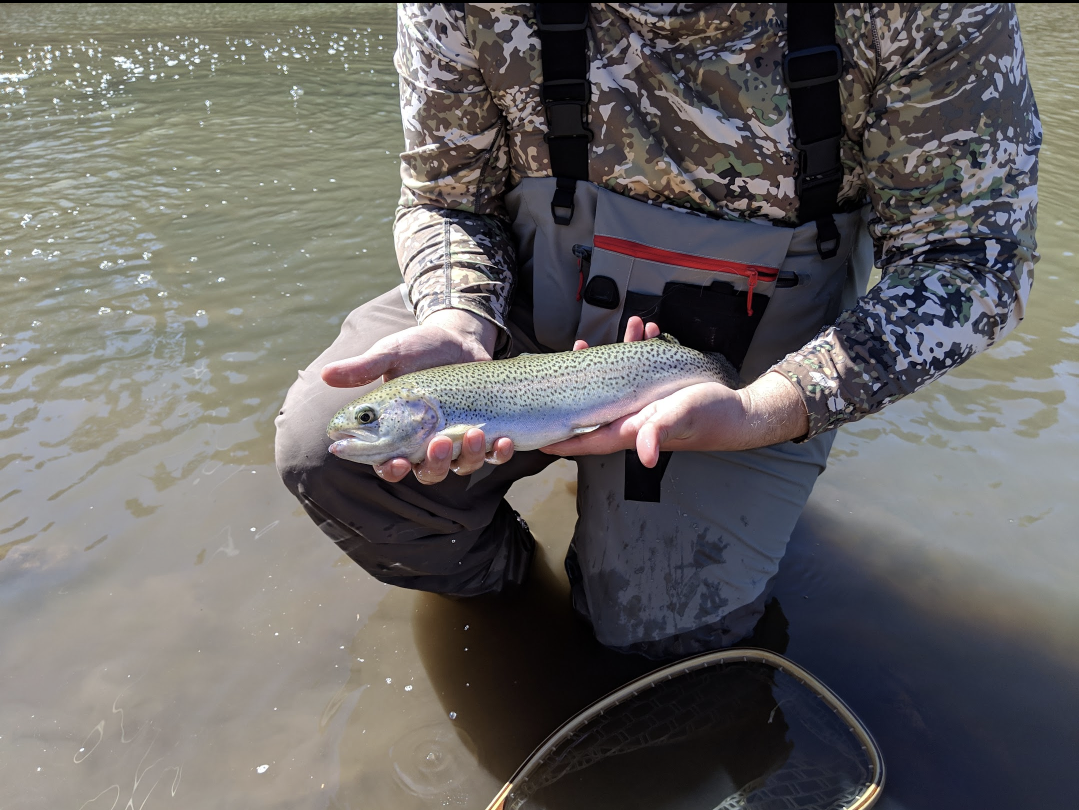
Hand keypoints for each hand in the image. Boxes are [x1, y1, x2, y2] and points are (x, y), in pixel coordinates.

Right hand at [320, 309, 513, 483]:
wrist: (460, 336)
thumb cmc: (419, 347)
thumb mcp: (392, 353)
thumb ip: (364, 368)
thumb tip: (324, 375)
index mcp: (397, 432)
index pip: (388, 464)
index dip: (391, 470)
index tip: (397, 462)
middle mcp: (426, 443)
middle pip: (428, 473)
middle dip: (434, 464)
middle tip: (439, 443)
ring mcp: (457, 440)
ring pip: (461, 468)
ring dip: (467, 457)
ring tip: (473, 432)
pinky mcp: (486, 432)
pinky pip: (492, 455)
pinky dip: (498, 453)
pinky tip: (502, 440)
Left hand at [542, 318, 809, 463]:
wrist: (738, 412)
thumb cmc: (709, 418)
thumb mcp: (681, 418)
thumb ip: (658, 432)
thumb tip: (645, 455)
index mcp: (628, 430)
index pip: (584, 438)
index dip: (559, 438)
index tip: (534, 437)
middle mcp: (630, 418)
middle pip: (592, 403)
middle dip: (579, 379)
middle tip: (573, 353)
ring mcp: (642, 403)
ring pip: (614, 379)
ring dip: (614, 352)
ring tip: (621, 328)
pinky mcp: (657, 389)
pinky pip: (639, 366)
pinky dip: (640, 346)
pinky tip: (646, 329)